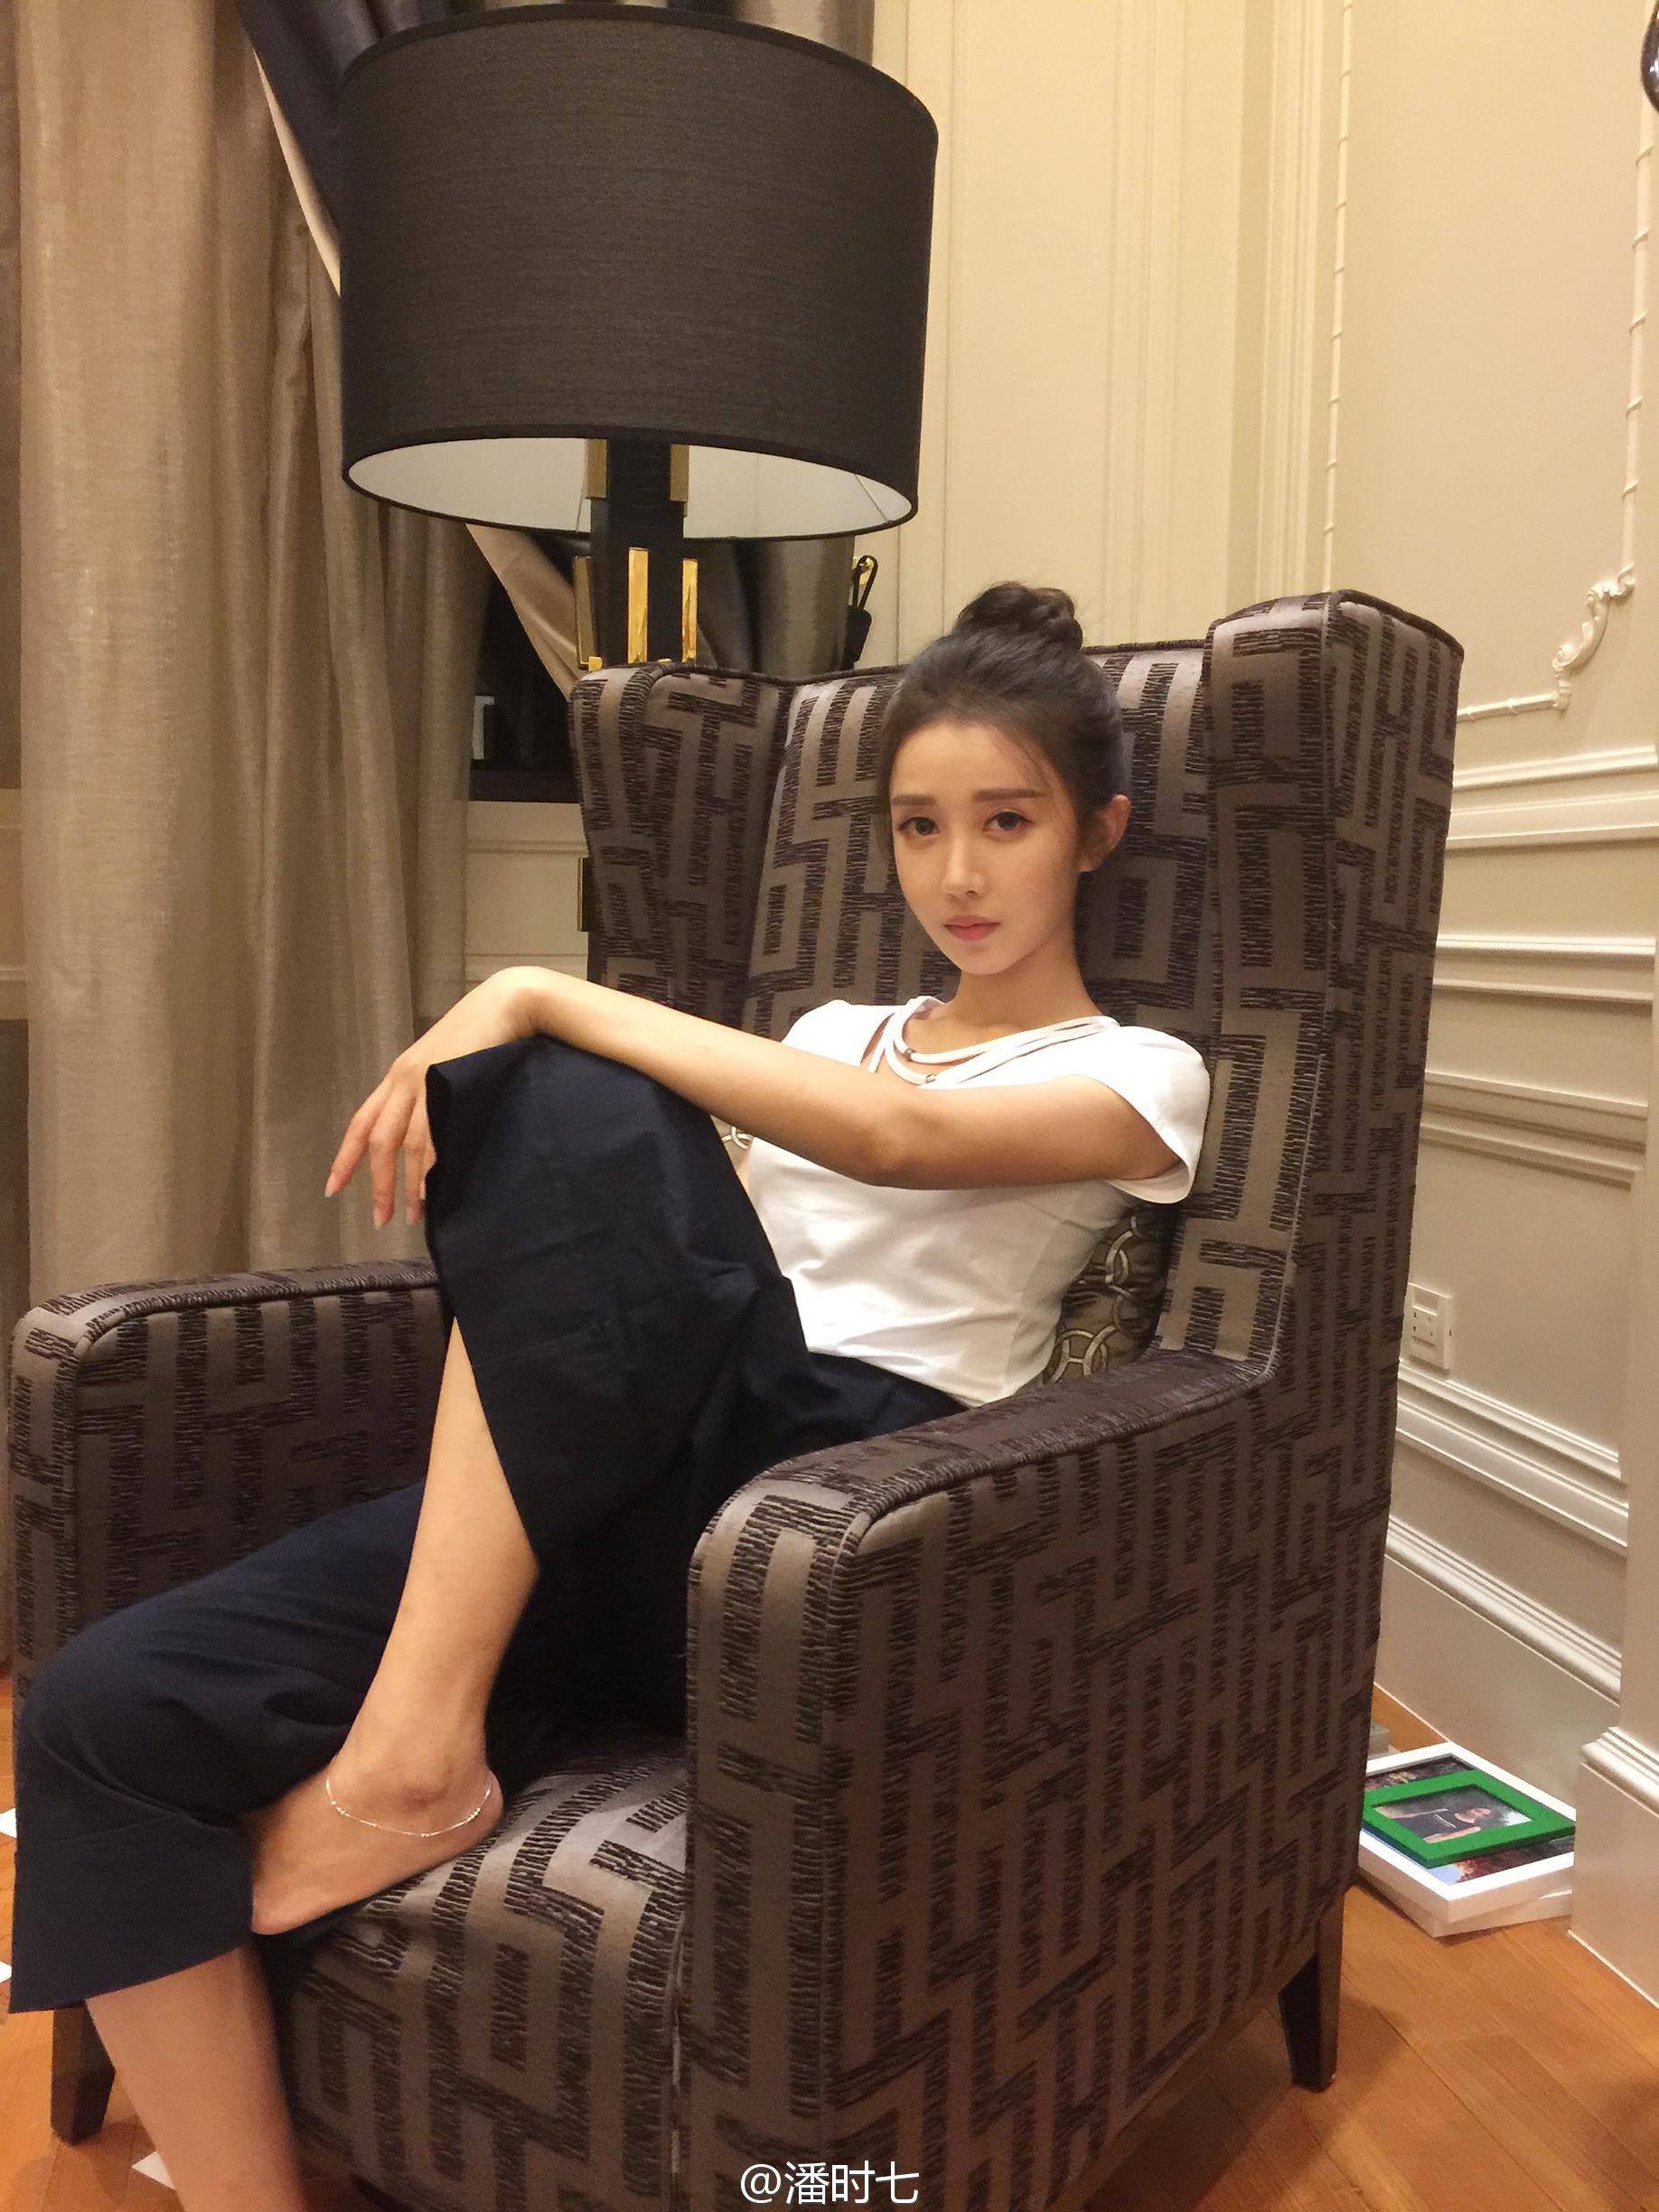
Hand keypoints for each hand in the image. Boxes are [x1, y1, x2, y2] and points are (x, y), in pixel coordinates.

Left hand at [324, 970, 532, 1227]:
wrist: (506, 1004)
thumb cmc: (483, 1036)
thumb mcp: (447, 1066)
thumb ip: (432, 1095)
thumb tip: (430, 1141)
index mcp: (399, 1075)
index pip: (363, 1122)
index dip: (345, 1158)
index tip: (333, 1188)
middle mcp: (404, 1078)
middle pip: (380, 1140)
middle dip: (377, 1183)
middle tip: (379, 1218)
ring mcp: (425, 1080)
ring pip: (406, 1143)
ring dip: (407, 1182)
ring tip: (411, 1213)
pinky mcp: (448, 1082)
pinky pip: (434, 1133)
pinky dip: (430, 1164)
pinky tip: (432, 1185)